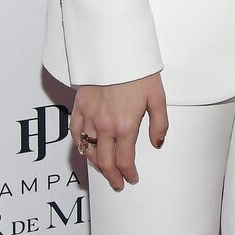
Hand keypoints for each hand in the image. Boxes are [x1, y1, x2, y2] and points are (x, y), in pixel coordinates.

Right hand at [70, 73, 167, 189]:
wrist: (116, 50)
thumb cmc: (139, 71)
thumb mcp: (158, 96)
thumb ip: (159, 123)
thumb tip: (157, 144)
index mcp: (125, 125)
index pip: (124, 160)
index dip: (128, 173)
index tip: (132, 179)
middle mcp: (104, 126)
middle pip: (104, 162)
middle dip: (111, 177)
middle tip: (117, 184)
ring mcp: (89, 117)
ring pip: (88, 150)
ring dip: (96, 164)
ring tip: (104, 169)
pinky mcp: (79, 107)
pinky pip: (75, 133)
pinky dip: (79, 145)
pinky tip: (85, 148)